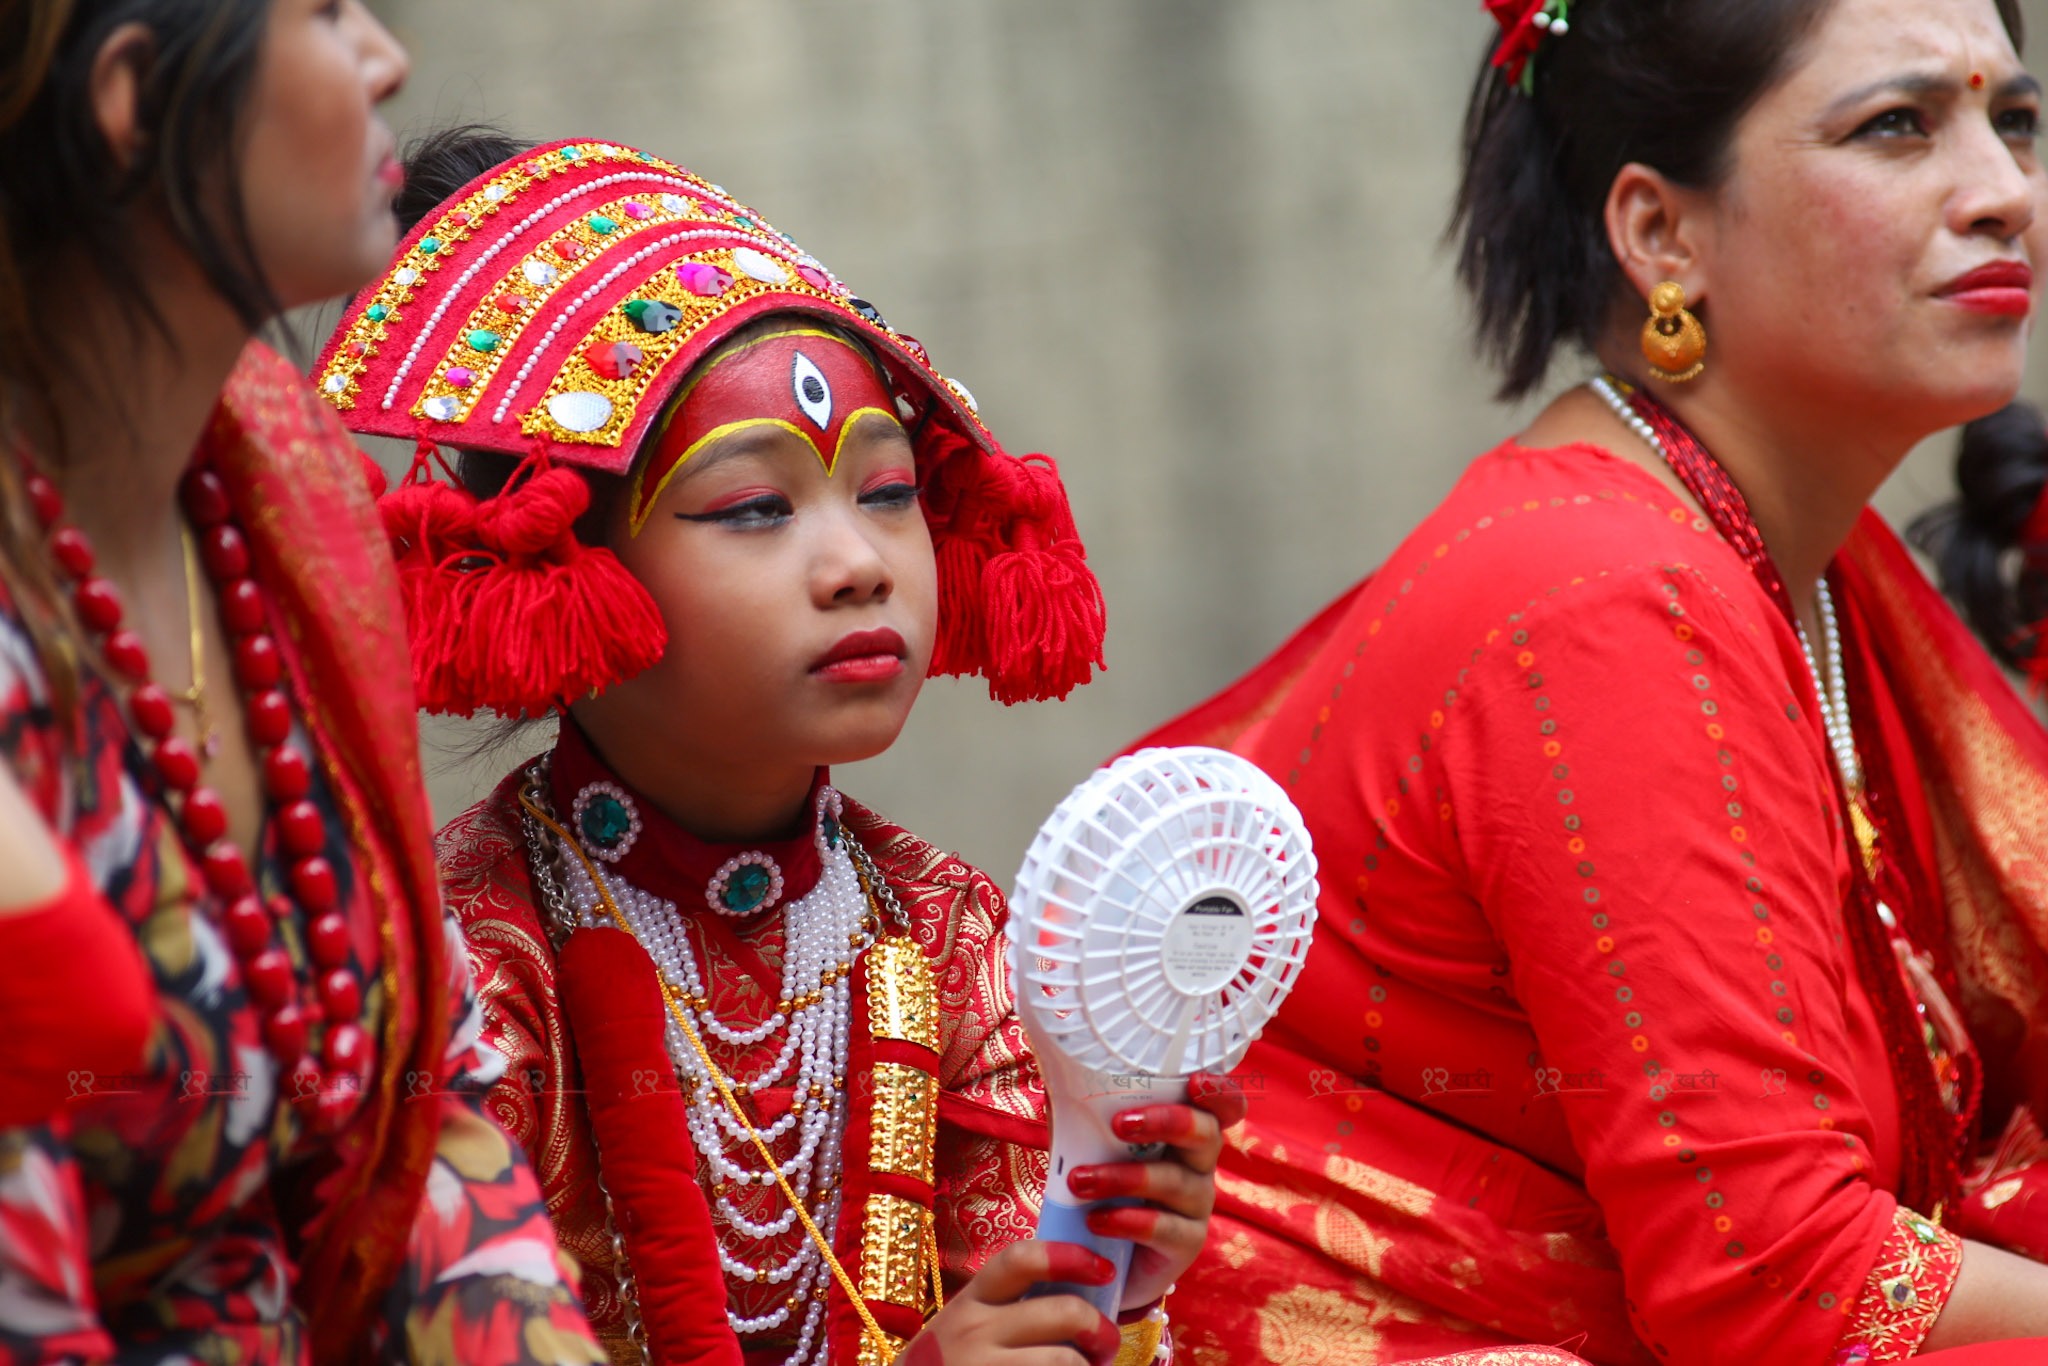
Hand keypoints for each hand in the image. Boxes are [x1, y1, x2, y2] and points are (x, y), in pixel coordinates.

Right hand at [894, 1241, 1122, 1365]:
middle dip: (1100, 1328)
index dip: (1070, 1257)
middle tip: (1106, 1344)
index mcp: (972, 1301)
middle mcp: (975, 1330)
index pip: (1022, 1259)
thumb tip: (1078, 1292)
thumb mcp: (965, 1327)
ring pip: (1064, 1359)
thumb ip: (1007, 1308)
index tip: (1103, 1269)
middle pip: (1063, 1312)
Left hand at [1068, 1070, 1246, 1311]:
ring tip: (1079, 1180)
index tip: (1195, 1082)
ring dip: (1124, 1177)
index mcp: (1184, 1132)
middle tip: (1119, 1124)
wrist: (1105, 1255)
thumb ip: (1082, 1111)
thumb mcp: (1091, 1144)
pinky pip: (1164, 1228)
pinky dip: (1127, 1220)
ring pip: (1175, 1181)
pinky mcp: (1186, 1244)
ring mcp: (1197, 1205)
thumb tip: (1058, 1070)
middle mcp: (1199, 1165)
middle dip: (1166, 1121)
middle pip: (1206, 1134)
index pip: (1220, 1106)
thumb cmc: (1103, 1185)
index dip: (1217, 1091)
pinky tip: (1096, 1219)